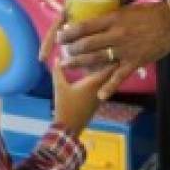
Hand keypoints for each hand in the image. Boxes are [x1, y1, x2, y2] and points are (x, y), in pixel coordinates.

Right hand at [40, 21, 112, 136]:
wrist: (69, 127)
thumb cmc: (65, 106)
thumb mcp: (59, 86)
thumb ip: (58, 70)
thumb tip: (57, 56)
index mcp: (94, 82)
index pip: (109, 64)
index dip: (111, 52)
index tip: (111, 42)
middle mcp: (101, 87)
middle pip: (112, 70)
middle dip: (111, 58)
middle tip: (111, 45)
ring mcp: (101, 94)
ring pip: (108, 77)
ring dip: (107, 67)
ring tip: (105, 55)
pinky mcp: (98, 100)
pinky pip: (104, 84)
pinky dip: (102, 76)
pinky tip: (96, 71)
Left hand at [57, 3, 169, 100]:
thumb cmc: (149, 13)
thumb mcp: (126, 9)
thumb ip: (109, 17)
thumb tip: (92, 21)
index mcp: (113, 19)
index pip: (85, 27)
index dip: (69, 33)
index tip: (60, 36)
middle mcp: (116, 35)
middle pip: (87, 44)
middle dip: (71, 49)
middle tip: (62, 51)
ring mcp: (125, 50)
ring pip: (97, 59)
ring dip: (79, 63)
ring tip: (66, 65)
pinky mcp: (135, 62)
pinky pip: (119, 76)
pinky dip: (109, 87)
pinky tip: (100, 95)